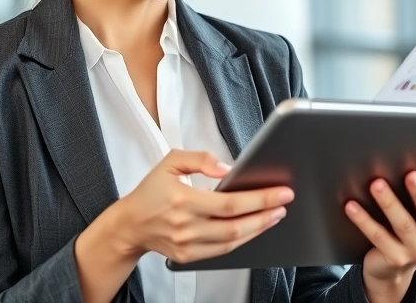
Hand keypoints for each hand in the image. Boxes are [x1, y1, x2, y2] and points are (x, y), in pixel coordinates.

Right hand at [114, 150, 293, 264]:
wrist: (130, 224)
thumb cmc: (151, 190)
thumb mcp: (171, 161)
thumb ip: (199, 159)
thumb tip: (227, 169)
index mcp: (183, 200)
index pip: (231, 203)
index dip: (260, 199)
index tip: (281, 192)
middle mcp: (186, 226)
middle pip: (237, 225)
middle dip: (266, 214)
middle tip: (284, 203)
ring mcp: (187, 244)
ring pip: (233, 241)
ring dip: (258, 229)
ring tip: (274, 214)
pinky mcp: (188, 256)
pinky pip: (223, 251)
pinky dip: (242, 240)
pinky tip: (254, 228)